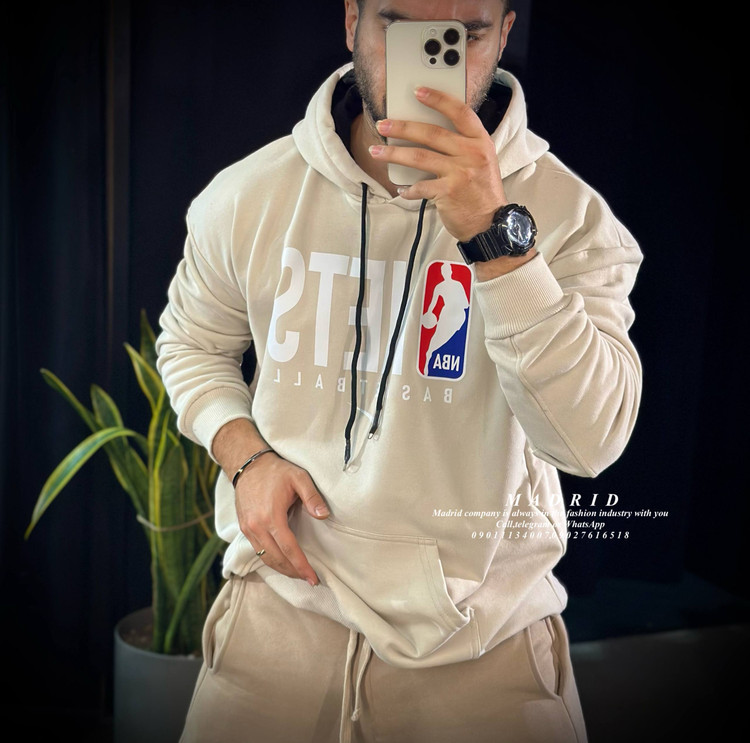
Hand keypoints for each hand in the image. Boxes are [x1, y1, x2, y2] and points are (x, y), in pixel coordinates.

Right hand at [234, 451, 328, 585]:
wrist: (247, 465)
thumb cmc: (276, 471)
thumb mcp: (298, 477)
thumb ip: (312, 496)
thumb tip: (324, 515)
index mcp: (271, 516)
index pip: (289, 549)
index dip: (301, 565)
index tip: (313, 577)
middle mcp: (256, 526)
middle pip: (276, 558)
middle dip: (293, 572)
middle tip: (309, 580)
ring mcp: (248, 529)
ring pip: (265, 558)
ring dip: (282, 569)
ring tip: (298, 574)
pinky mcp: (244, 528)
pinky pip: (257, 550)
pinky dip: (270, 560)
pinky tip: (282, 561)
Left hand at [369, 86, 506, 241]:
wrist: (491, 223)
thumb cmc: (481, 192)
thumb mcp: (481, 161)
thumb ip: (462, 146)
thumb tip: (426, 134)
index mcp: (480, 142)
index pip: (460, 112)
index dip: (438, 99)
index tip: (418, 91)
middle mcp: (471, 154)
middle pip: (431, 133)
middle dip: (403, 127)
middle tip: (383, 124)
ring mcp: (460, 173)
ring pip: (419, 156)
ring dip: (394, 153)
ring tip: (377, 152)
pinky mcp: (448, 192)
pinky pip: (420, 186)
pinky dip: (407, 189)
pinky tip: (401, 190)